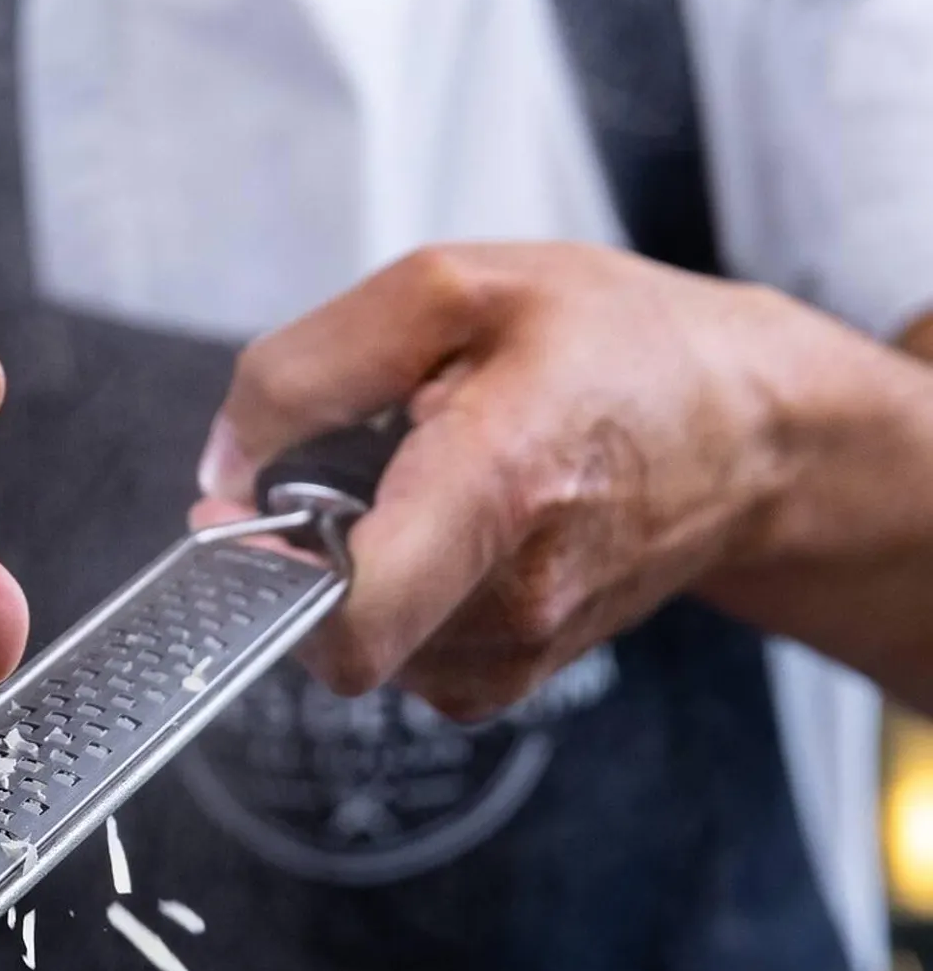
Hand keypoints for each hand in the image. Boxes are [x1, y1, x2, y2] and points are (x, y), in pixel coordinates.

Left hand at [194, 242, 834, 719]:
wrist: (747, 432)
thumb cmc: (614, 346)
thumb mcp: (453, 290)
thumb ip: (306, 370)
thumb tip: (223, 467)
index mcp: (499, 486)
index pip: (350, 618)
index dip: (264, 578)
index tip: (241, 517)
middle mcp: (512, 599)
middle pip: (327, 623)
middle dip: (306, 545)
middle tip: (361, 462)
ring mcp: (516, 654)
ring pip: (356, 638)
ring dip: (356, 565)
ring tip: (428, 485)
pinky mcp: (511, 681)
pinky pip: (397, 654)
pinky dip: (393, 595)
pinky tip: (448, 533)